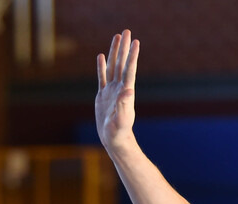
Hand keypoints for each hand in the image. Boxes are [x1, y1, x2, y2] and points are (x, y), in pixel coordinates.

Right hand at [95, 29, 139, 152]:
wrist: (113, 138)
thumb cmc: (119, 131)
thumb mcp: (122, 118)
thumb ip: (125, 104)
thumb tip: (129, 89)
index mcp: (125, 91)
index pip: (129, 70)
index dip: (132, 56)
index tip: (136, 42)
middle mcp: (119, 88)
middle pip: (121, 63)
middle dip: (124, 47)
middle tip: (126, 31)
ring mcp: (110, 90)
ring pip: (112, 66)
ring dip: (115, 52)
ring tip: (117, 37)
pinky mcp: (102, 95)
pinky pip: (101, 77)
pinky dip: (102, 66)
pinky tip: (102, 56)